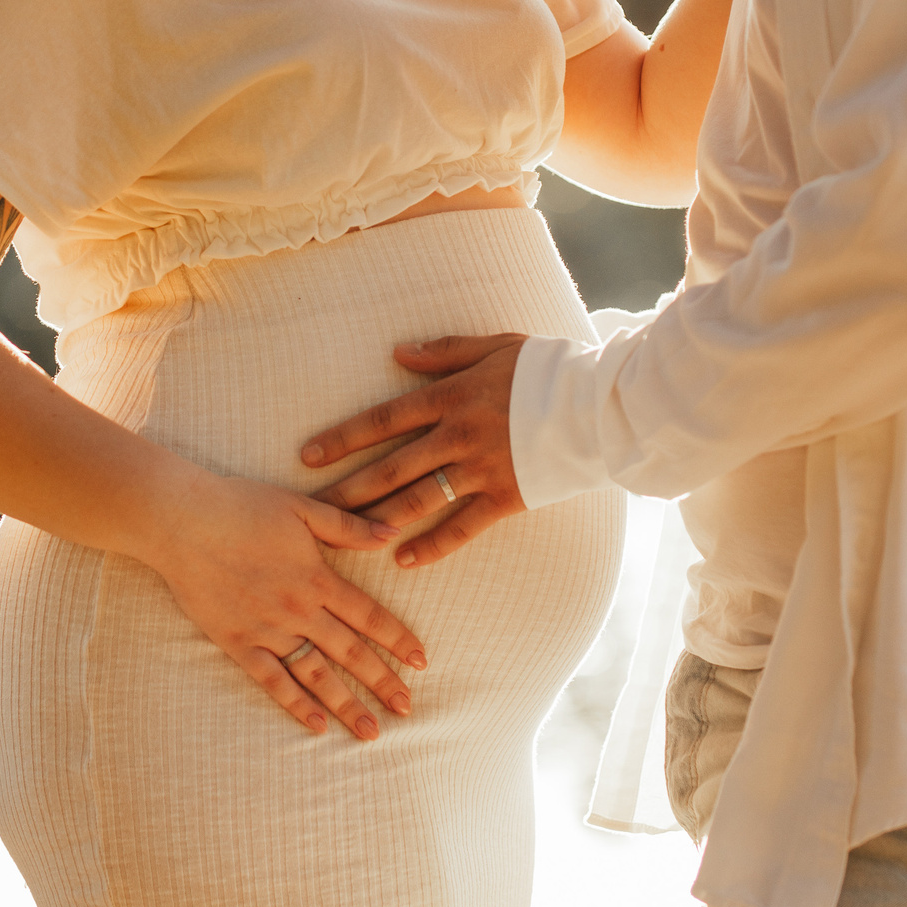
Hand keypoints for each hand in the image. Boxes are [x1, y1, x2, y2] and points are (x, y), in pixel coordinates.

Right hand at [136, 474, 427, 739]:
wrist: (181, 522)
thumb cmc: (240, 506)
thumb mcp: (302, 507)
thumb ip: (347, 526)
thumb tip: (392, 534)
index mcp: (317, 577)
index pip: (369, 616)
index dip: (398, 639)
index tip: (421, 662)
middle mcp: (299, 610)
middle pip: (350, 653)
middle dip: (383, 681)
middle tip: (408, 708)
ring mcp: (268, 630)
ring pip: (316, 675)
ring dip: (346, 705)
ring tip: (372, 732)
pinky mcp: (238, 643)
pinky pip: (272, 682)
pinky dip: (296, 705)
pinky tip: (317, 727)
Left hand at [301, 333, 528, 568]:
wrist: (599, 405)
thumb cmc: (546, 368)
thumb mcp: (493, 346)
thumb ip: (444, 351)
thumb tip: (397, 353)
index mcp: (451, 397)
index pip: (383, 419)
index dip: (343, 438)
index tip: (307, 455)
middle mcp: (458, 436)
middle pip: (390, 467)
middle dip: (346, 489)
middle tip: (310, 509)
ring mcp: (481, 471)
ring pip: (417, 500)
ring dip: (376, 519)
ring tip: (343, 538)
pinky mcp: (505, 499)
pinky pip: (461, 528)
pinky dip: (431, 546)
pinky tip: (401, 560)